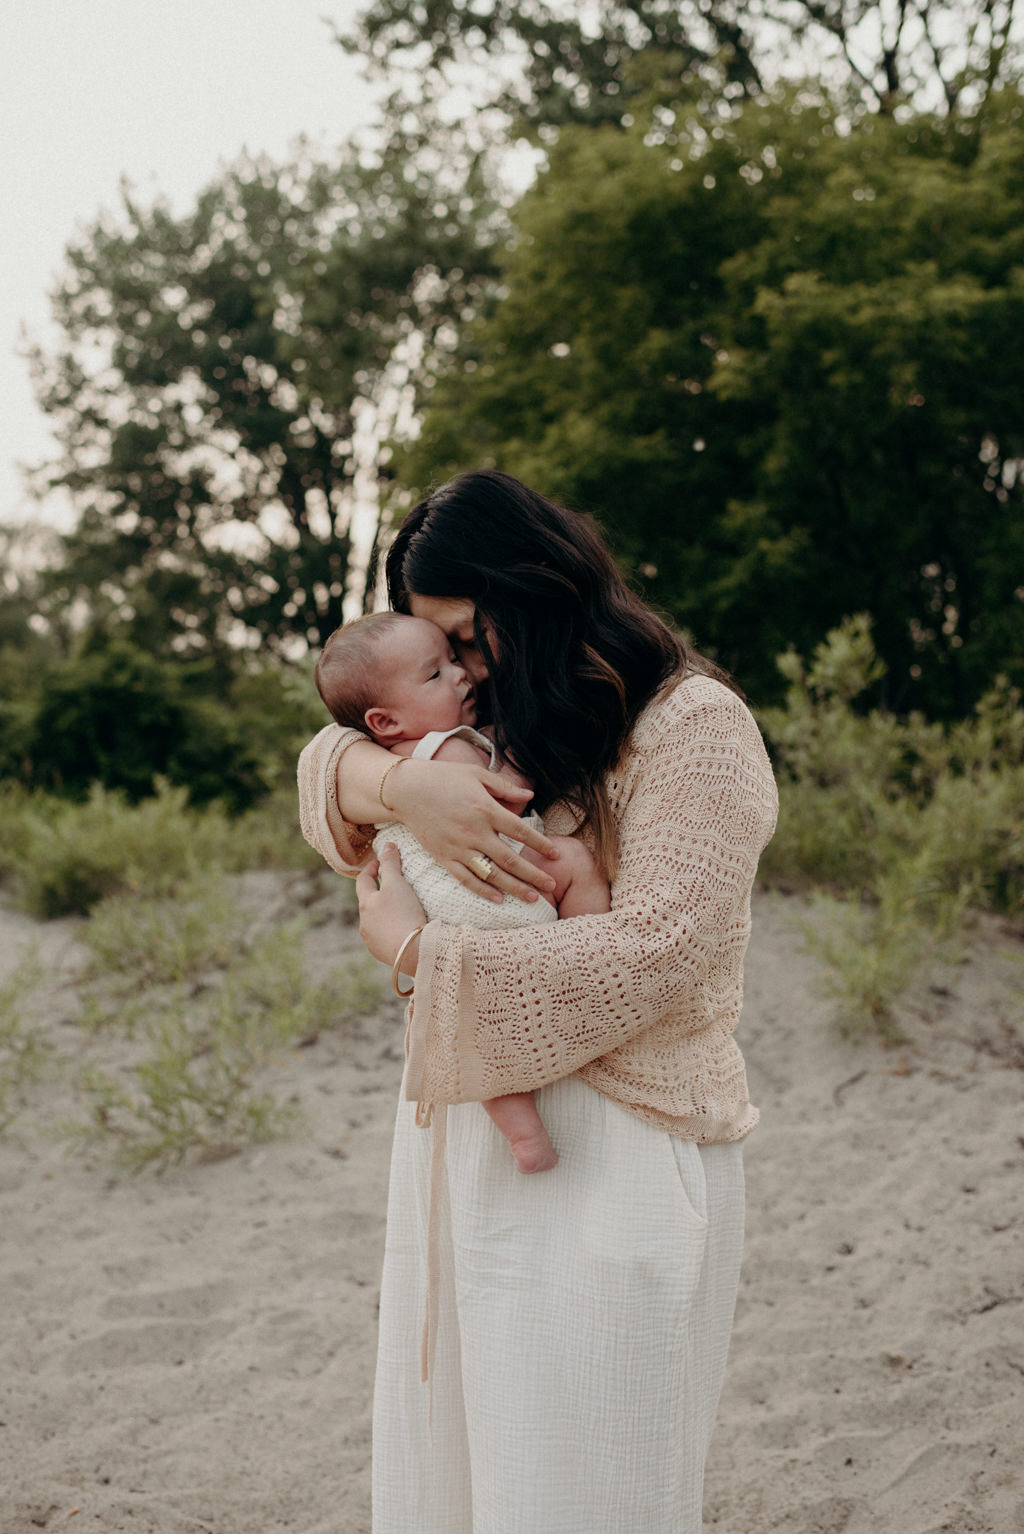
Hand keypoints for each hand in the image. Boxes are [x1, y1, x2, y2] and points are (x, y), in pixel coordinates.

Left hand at [355, 843, 427, 965]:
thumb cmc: (403, 914)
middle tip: (395, 885)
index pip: (363, 880)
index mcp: (365, 904)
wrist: (413, 951)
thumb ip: (390, 863)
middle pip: (369, 903)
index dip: (371, 868)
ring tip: (403, 909)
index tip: (382, 862)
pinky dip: (393, 931)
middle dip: (379, 893)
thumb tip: (387, 845)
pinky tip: (405, 929)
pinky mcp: (384, 955)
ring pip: (377, 922)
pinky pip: (386, 938)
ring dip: (386, 914)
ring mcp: (373, 941)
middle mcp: (365, 923)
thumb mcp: (397, 883)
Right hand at [390, 759, 557, 903]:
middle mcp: (474, 831)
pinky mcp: (443, 857)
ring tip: (533, 898)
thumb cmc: (443, 777)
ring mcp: (458, 847)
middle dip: (534, 874)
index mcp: (485, 809)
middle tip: (552, 886)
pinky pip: (466, 879)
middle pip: (510, 859)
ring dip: (514, 888)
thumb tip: (530, 794)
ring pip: (491, 874)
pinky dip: (483, 891)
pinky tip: (499, 899)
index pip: (520, 831)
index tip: (556, 855)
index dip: (541, 844)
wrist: (406, 789)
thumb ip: (504, 787)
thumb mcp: (476, 774)